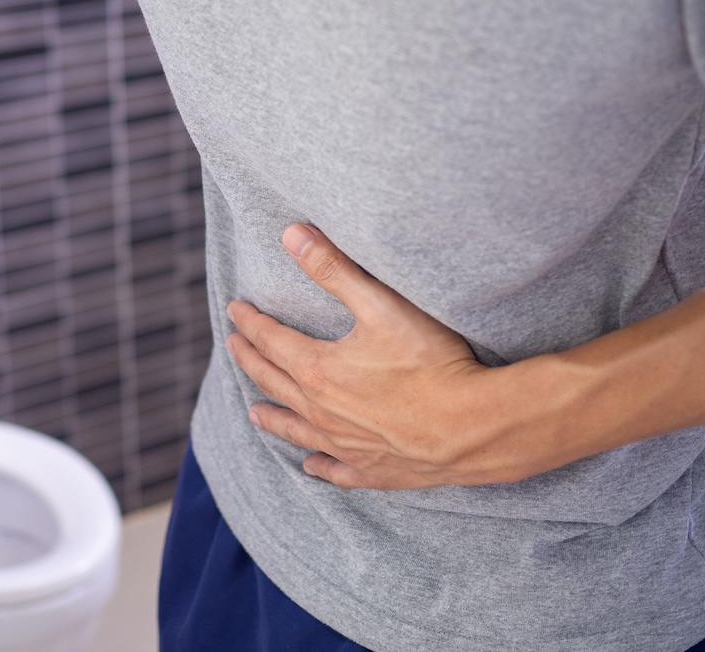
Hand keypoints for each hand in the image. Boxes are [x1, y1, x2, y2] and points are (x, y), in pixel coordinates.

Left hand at [227, 224, 517, 490]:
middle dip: (250, 360)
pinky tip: (311, 465)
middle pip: (273, 381)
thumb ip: (333, 268)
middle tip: (234, 346)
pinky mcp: (371, 470)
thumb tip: (291, 235)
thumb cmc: (430, 362)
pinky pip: (335, 469)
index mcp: (317, 369)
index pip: (271, 340)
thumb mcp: (380, 305)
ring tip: (253, 412)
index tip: (236, 310)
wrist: (470, 427)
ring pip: (295, 429)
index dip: (251, 322)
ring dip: (272, 416)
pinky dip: (319, 465)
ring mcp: (344, 445)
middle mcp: (321, 411)